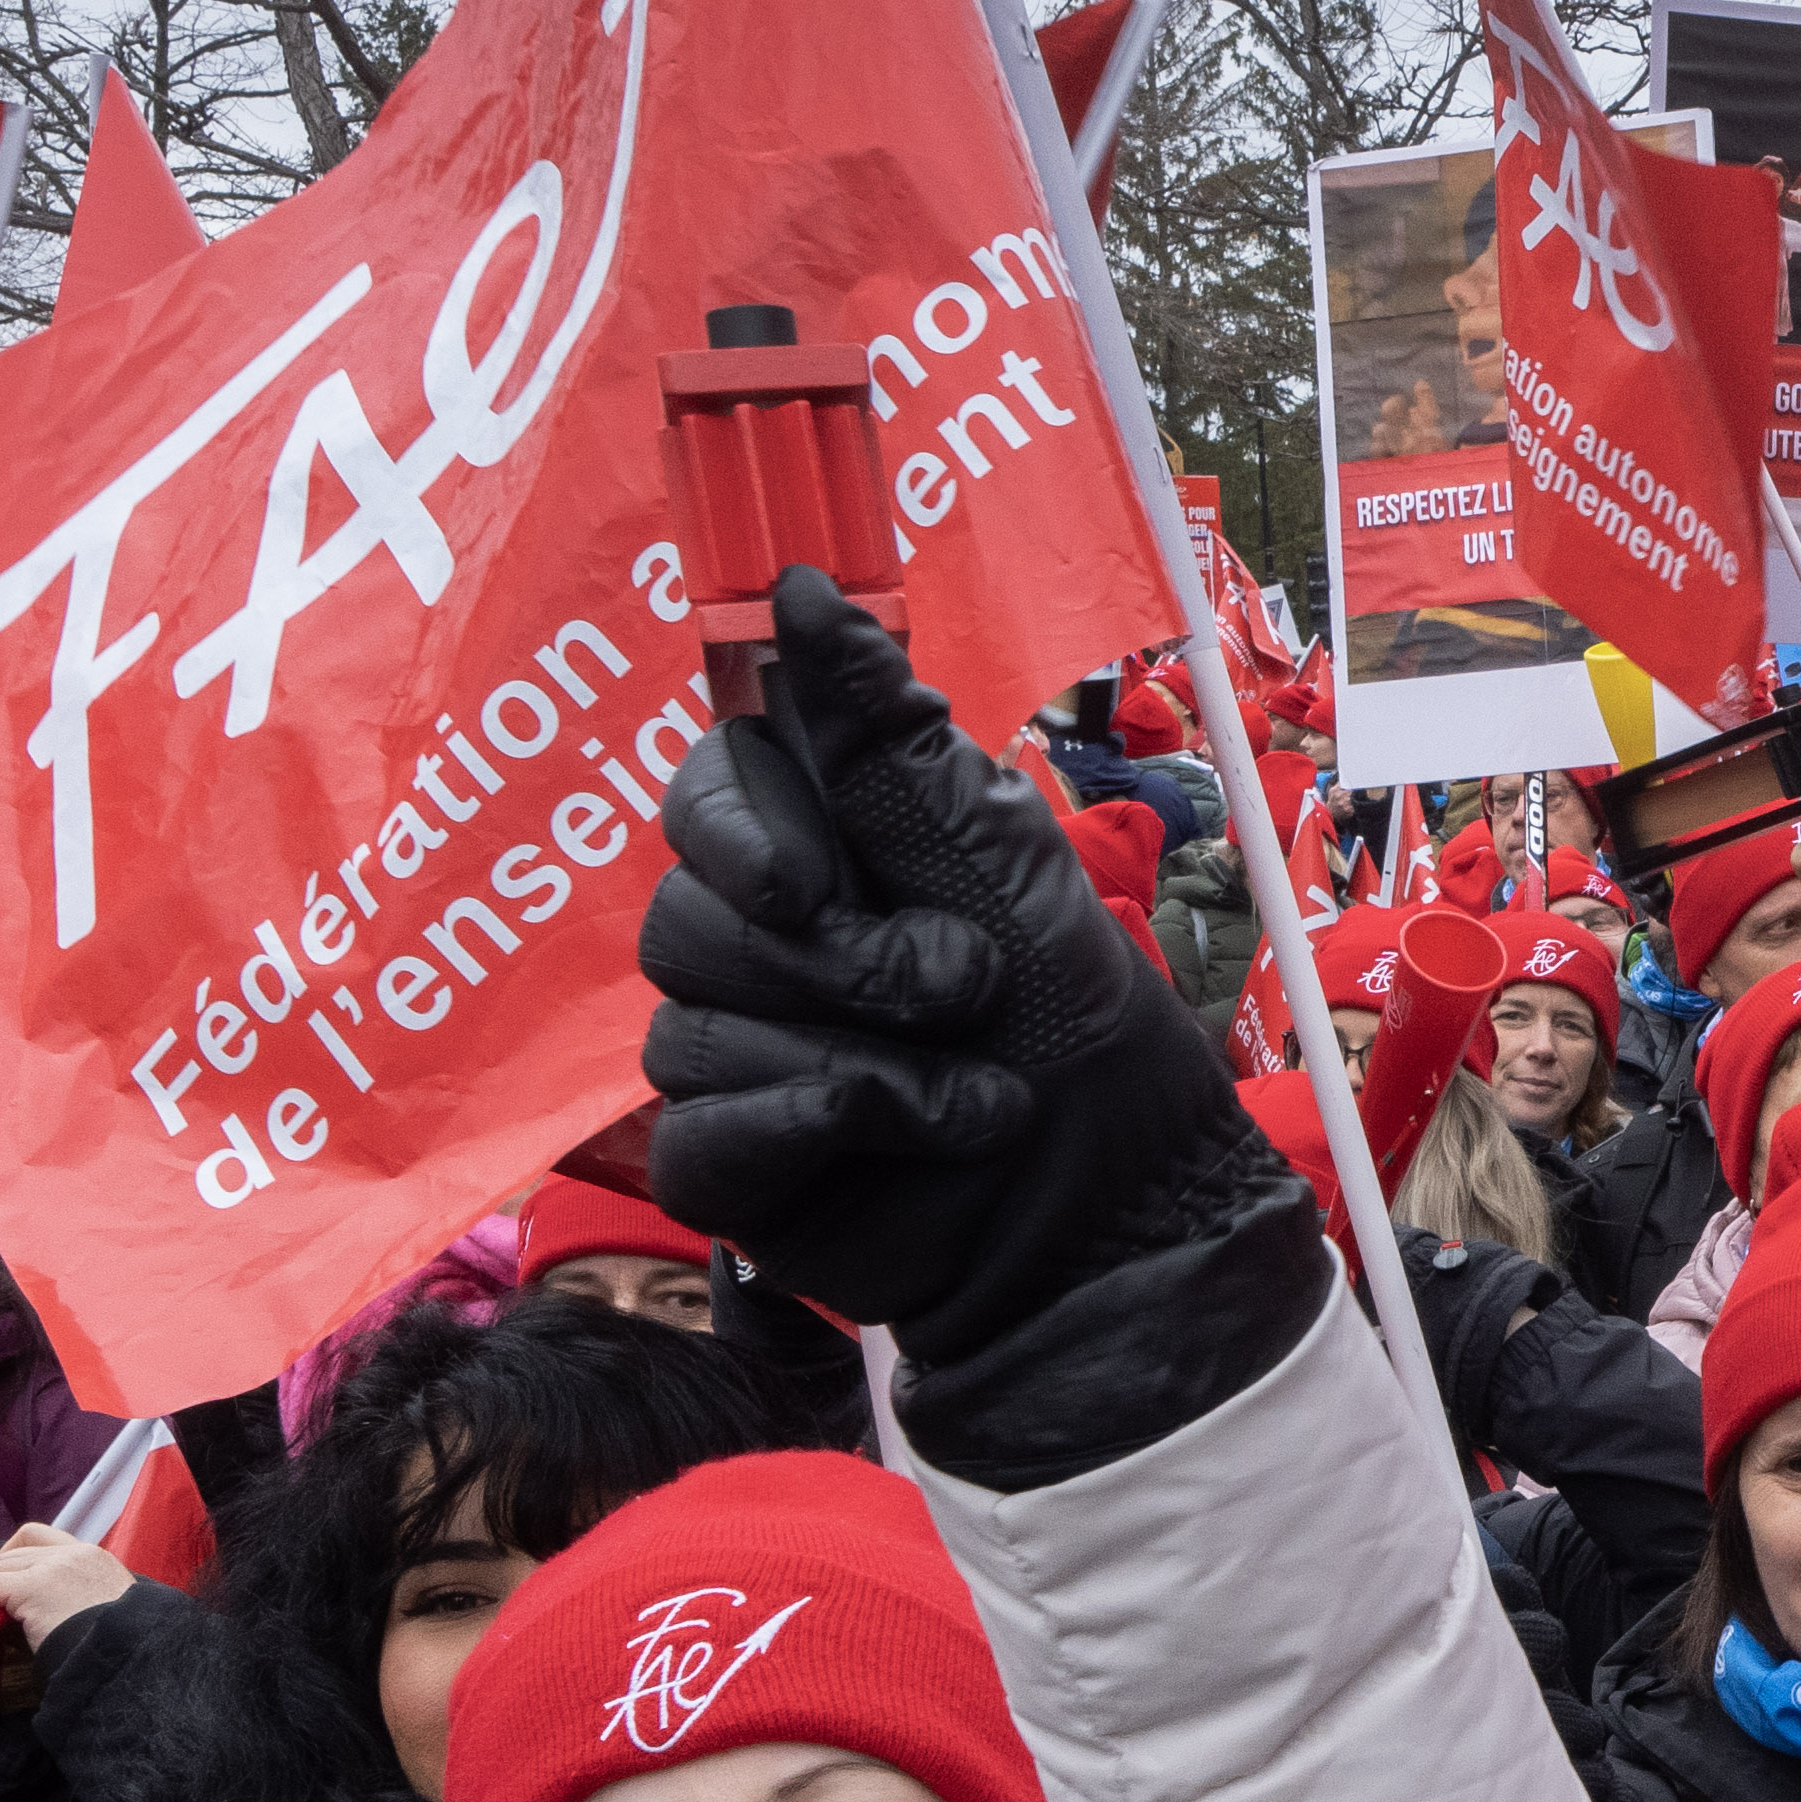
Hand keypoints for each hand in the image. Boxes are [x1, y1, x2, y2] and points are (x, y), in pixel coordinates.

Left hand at [0, 1527, 139, 1640]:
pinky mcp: (32, 1587)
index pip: (38, 1536)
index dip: (14, 1552)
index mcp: (94, 1557)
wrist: (126, 1659)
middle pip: (12, 1552)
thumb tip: (34, 1601)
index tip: (9, 1575)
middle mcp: (73, 1554)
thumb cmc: (118, 1645)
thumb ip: (77, 1592)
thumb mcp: (107, 1607)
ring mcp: (53, 1568)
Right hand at [637, 569, 1293, 1345]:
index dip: (740, 828)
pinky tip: (896, 1136)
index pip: (706, 789)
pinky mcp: (731, 1162)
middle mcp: (765, 941)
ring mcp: (736, 1053)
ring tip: (973, 1092)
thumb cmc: (1080, 1031)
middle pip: (685, 913)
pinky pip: (697, 1130)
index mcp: (827, 849)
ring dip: (860, 1059)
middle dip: (841, 961)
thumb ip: (885, 738)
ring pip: (692, 1026)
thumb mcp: (1001, 860)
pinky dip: (809, 1129)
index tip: (817, 878)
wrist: (1115, 1211)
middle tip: (960, 989)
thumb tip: (795, 590)